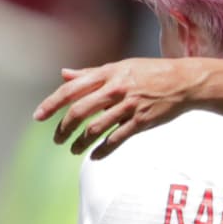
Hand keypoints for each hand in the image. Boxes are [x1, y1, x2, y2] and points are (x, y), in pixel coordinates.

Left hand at [32, 57, 200, 158]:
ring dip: (80, 142)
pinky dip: (102, 150)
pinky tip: (95, 156)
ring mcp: (129, 106)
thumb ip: (91, 73)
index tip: (38, 117)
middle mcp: (116, 89)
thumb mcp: (120, 67)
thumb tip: (64, 75)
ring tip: (73, 149)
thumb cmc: (151, 72)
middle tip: (57, 139)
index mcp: (108, 74)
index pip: (72, 90)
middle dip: (64, 129)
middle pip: (80, 111)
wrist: (184, 81)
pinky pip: (116, 139)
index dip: (52, 104)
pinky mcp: (141, 121)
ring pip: (96, 129)